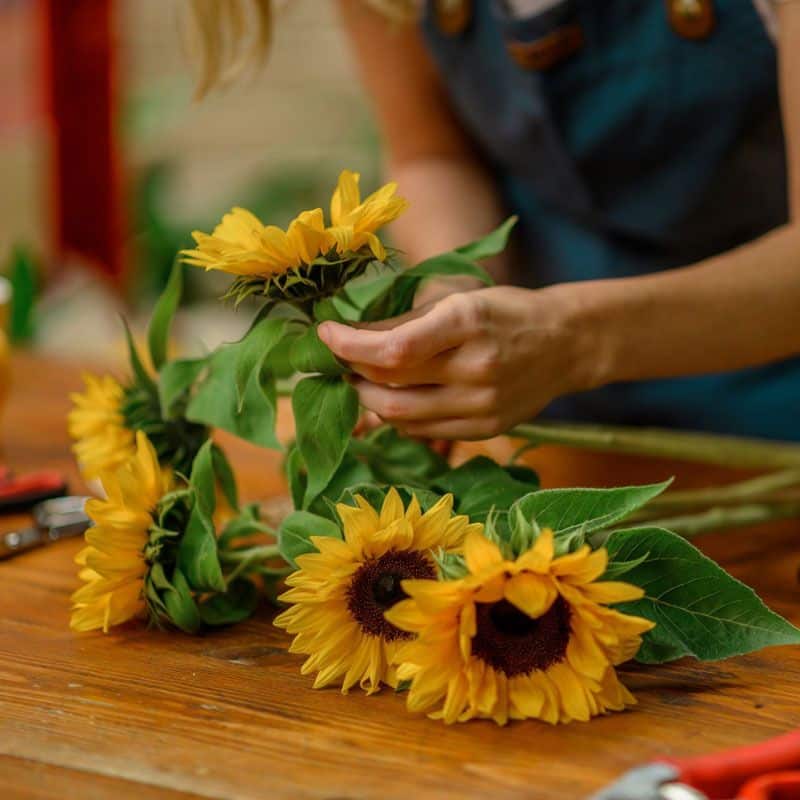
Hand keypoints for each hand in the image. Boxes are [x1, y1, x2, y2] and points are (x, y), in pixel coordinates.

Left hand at [318, 285, 597, 439]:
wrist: (565, 344)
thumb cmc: (507, 313)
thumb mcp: (459, 300)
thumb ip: (406, 322)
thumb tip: (349, 336)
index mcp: (468, 324)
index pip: (394, 349)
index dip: (349, 346)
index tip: (326, 335)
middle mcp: (476, 370)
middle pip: (389, 388)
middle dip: (352, 374)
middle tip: (340, 359)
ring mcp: (482, 407)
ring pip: (400, 418)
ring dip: (369, 399)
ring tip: (362, 379)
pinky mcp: (485, 430)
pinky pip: (423, 432)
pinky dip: (397, 416)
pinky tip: (394, 397)